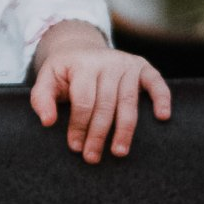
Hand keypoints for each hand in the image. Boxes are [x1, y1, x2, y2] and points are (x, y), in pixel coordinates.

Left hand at [29, 22, 170, 162]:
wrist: (80, 47)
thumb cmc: (65, 71)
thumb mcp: (47, 78)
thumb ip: (41, 97)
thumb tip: (47, 121)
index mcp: (82, 64)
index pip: (83, 100)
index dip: (78, 125)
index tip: (75, 146)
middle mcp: (106, 61)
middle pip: (105, 105)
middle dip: (98, 134)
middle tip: (92, 157)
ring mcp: (125, 64)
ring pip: (128, 102)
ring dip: (125, 130)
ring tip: (118, 152)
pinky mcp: (142, 67)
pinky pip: (155, 82)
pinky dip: (162, 98)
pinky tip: (162, 117)